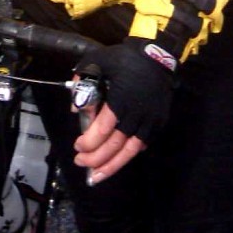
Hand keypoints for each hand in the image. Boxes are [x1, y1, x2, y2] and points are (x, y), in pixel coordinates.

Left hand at [72, 37, 177, 184]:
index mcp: (120, 100)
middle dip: (96, 158)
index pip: (102, 130)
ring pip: (130, 150)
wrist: (157, 55)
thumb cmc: (124, 59)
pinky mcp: (158, 122)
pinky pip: (142, 145)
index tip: (78, 146)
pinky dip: (129, 155)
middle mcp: (136, 114)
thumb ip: (82, 82)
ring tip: (96, 176)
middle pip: (115, 145)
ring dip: (112, 165)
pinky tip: (117, 162)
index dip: (89, 142)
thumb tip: (75, 108)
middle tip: (81, 163)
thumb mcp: (96, 61)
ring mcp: (149, 120)